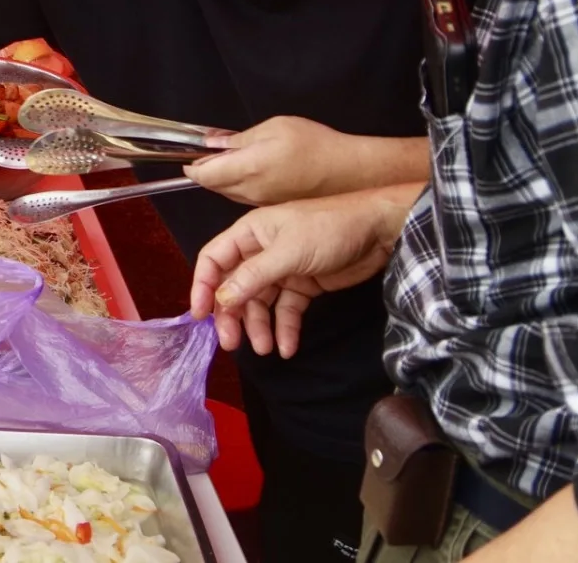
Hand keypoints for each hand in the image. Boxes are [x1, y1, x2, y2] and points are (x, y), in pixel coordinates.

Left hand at [187, 116, 364, 206]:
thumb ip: (239, 139)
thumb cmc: (316, 146)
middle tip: (208, 156)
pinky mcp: (273, 207)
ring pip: (228, 194)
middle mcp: (250, 191)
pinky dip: (240, 187)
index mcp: (247, 168)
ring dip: (223, 181)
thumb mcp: (275, 128)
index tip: (191, 156)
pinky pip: (246, 198)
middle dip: (206, 172)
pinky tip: (252, 173)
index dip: (194, 164)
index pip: (204, 174)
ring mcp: (262, 202)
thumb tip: (214, 143)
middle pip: (213, 186)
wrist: (351, 173)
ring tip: (229, 162)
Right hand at [189, 187, 417, 356]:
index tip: (200, 315)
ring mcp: (282, 270)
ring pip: (260, 303)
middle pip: (235, 287)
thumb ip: (253, 276)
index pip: (214, 260)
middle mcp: (260, 252)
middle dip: (232, 316)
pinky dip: (285, 328)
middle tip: (232, 344)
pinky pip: (287, 310)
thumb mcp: (288, 251)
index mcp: (249, 234)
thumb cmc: (328, 229)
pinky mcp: (304, 286)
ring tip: (265, 349)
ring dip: (259, 326)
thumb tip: (222, 300)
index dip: (203, 286)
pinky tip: (288, 347)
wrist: (377, 231)